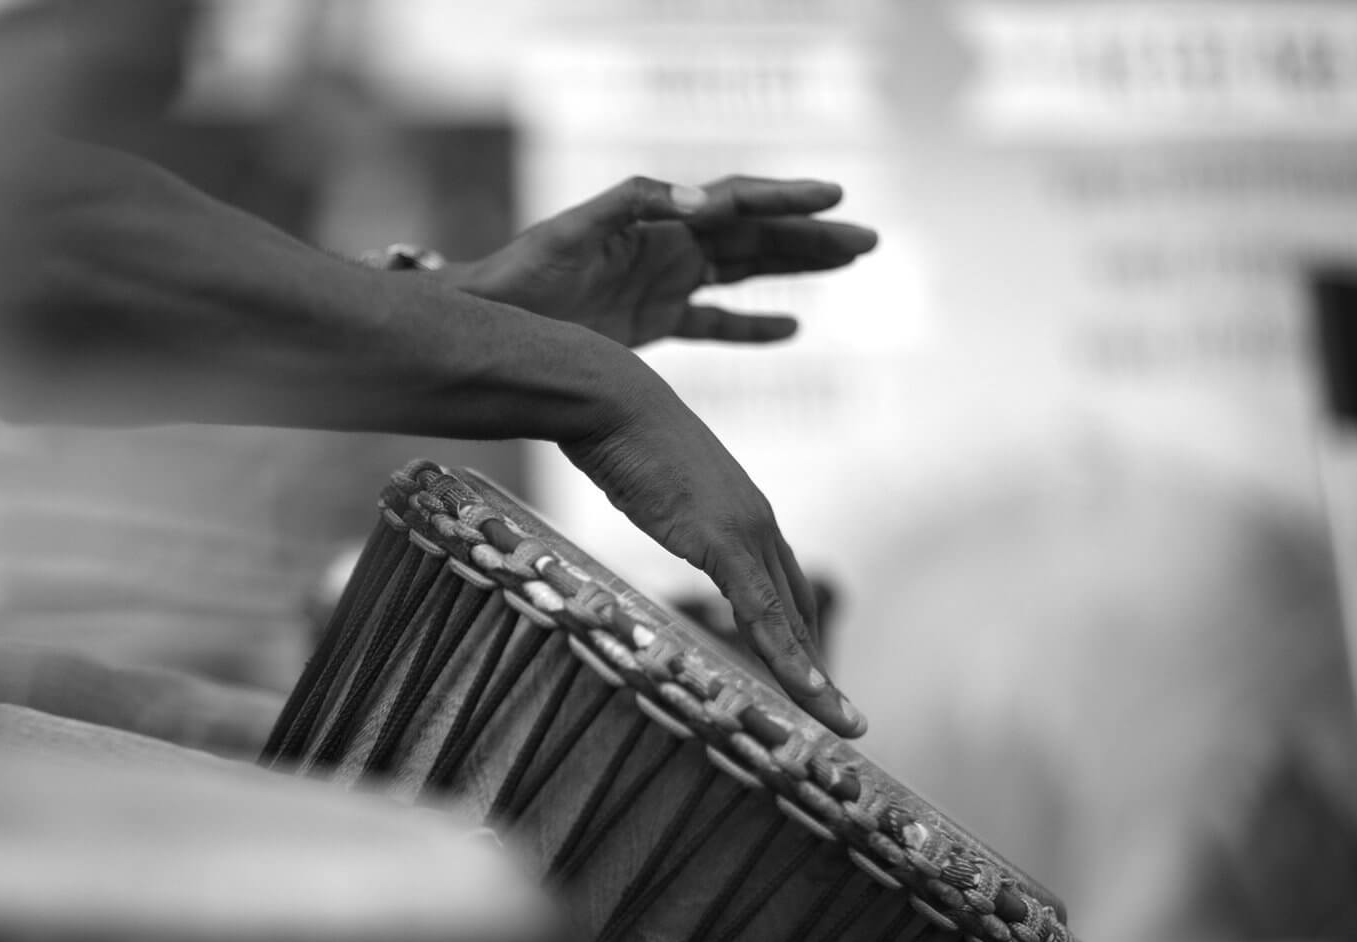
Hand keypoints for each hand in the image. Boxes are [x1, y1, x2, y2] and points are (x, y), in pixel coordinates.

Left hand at [448, 175, 876, 346]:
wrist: (489, 322)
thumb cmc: (524, 274)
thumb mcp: (575, 231)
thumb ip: (636, 205)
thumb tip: (702, 201)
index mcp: (658, 220)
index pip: (736, 204)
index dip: (785, 201)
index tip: (833, 198)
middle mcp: (668, 246)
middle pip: (755, 236)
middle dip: (810, 236)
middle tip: (867, 239)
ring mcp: (663, 284)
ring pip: (746, 271)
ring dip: (796, 268)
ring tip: (849, 263)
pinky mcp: (652, 323)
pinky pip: (714, 323)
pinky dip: (752, 325)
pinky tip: (792, 328)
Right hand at [559, 395, 863, 736]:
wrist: (610, 398)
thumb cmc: (615, 433)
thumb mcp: (647, 484)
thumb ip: (662, 503)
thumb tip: (645, 502)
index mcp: (741, 514)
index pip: (780, 588)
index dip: (797, 636)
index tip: (810, 678)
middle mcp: (757, 525)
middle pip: (797, 611)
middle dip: (820, 669)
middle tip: (847, 722)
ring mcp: (746, 532)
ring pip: (790, 621)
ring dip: (817, 679)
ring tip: (845, 727)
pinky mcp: (724, 541)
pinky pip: (763, 612)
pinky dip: (787, 655)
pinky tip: (810, 693)